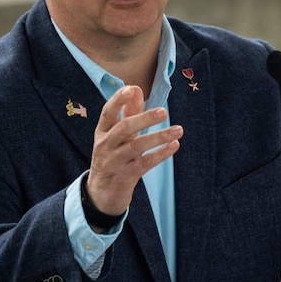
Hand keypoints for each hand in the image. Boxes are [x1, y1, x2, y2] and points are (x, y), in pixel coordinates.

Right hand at [85, 86, 180, 217]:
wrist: (101, 193)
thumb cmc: (112, 157)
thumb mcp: (116, 135)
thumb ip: (127, 113)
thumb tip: (136, 88)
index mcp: (102, 132)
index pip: (107, 112)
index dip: (118, 100)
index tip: (130, 89)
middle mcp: (105, 145)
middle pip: (124, 128)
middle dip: (144, 119)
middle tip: (164, 112)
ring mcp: (114, 162)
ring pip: (136, 147)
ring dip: (158, 137)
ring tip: (178, 130)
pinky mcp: (125, 176)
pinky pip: (144, 164)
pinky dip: (160, 154)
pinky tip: (174, 146)